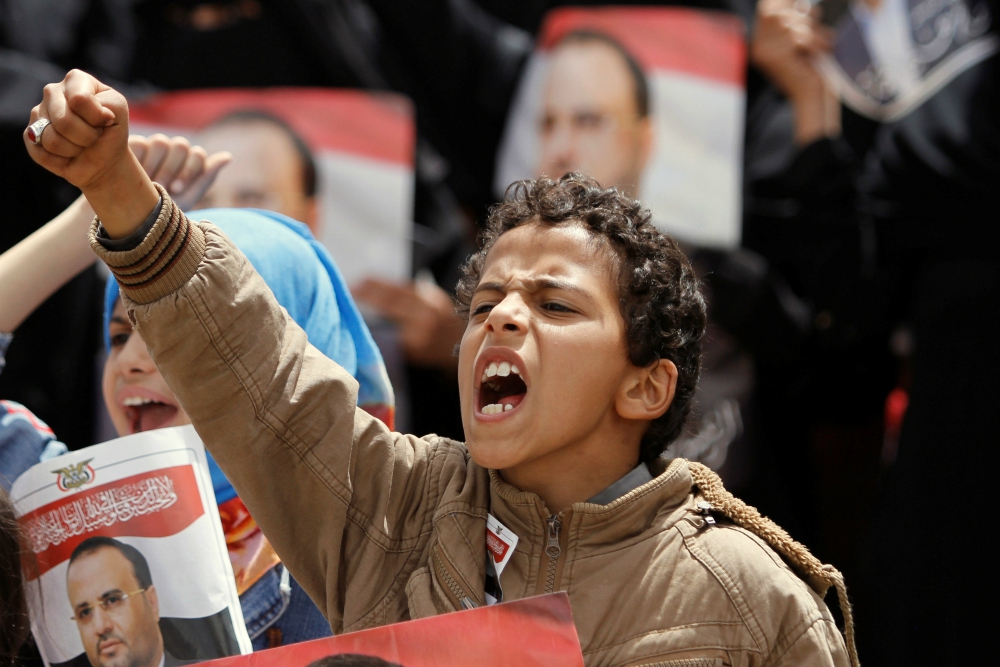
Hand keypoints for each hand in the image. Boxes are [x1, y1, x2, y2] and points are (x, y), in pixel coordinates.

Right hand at [24, 69, 128, 190]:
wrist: (105, 160)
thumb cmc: (111, 133)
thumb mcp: (120, 114)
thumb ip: (112, 105)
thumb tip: (94, 114)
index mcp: (76, 80)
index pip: (80, 99)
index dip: (96, 118)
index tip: (106, 121)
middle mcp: (52, 91)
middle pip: (64, 120)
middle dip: (86, 137)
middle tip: (94, 136)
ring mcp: (38, 112)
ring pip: (52, 139)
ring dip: (74, 149)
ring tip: (81, 145)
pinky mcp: (30, 135)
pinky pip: (42, 154)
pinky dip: (62, 160)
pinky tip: (68, 154)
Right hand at [129, 135, 230, 211]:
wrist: (137, 215)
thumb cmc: (166, 207)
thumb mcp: (188, 197)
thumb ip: (207, 176)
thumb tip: (229, 156)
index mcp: (190, 160)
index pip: (197, 154)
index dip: (188, 172)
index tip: (175, 190)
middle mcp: (174, 149)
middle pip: (180, 145)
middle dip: (171, 169)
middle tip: (161, 187)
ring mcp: (154, 145)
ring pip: (160, 142)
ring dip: (155, 165)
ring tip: (147, 183)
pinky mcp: (134, 144)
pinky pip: (140, 143)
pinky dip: (139, 159)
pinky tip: (132, 175)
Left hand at [352, 278, 464, 370]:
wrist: (466, 348)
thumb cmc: (444, 321)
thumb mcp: (435, 301)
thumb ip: (413, 294)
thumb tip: (378, 287)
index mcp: (431, 300)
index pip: (398, 289)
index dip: (376, 285)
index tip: (360, 281)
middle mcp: (427, 317)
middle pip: (390, 304)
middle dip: (368, 297)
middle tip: (350, 291)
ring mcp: (420, 336)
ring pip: (388, 323)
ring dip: (368, 315)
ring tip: (353, 308)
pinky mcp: (415, 352)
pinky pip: (391, 340)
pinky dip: (377, 333)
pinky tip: (366, 328)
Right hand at [751, 0, 840, 143]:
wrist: (814, 98)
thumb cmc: (812, 71)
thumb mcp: (801, 42)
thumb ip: (795, 23)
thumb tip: (800, 3)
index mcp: (760, 44)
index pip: (767, 11)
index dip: (785, 5)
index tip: (801, 5)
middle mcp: (759, 48)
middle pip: (779, 14)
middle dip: (804, 18)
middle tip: (819, 32)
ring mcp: (766, 54)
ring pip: (791, 25)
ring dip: (814, 31)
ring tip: (825, 44)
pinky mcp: (778, 59)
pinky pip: (800, 37)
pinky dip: (816, 42)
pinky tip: (823, 51)